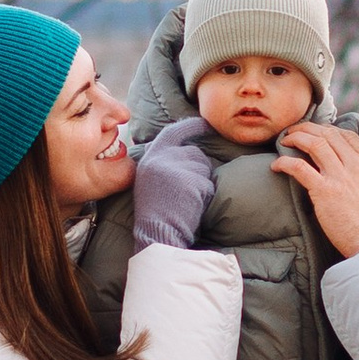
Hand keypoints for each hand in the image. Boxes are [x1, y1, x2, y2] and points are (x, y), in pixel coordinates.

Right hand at [132, 114, 218, 250]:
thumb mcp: (150, 181)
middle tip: (186, 194)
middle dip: (199, 171)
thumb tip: (185, 149)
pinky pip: (209, 185)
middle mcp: (161, 159)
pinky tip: (191, 208)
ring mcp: (175, 168)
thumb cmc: (156, 214)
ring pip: (204, 168)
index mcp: (150, 158)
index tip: (205, 123)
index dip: (191, 126)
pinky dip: (205, 197)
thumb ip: (163, 163)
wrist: (157, 236)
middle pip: (195, 153)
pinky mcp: (190, 181)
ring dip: (202, 184)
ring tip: (185, 202)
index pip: (172, 132)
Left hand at [271, 122, 358, 257]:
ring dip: (296, 137)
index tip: (318, 133)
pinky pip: (299, 167)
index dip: (329, 130)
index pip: (348, 135)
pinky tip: (277, 164)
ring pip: (314, 143)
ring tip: (285, 140)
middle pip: (329, 134)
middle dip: (309, 128)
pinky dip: (285, 162)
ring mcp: (340, 176)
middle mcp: (357, 165)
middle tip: (296, 131)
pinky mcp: (324, 191)